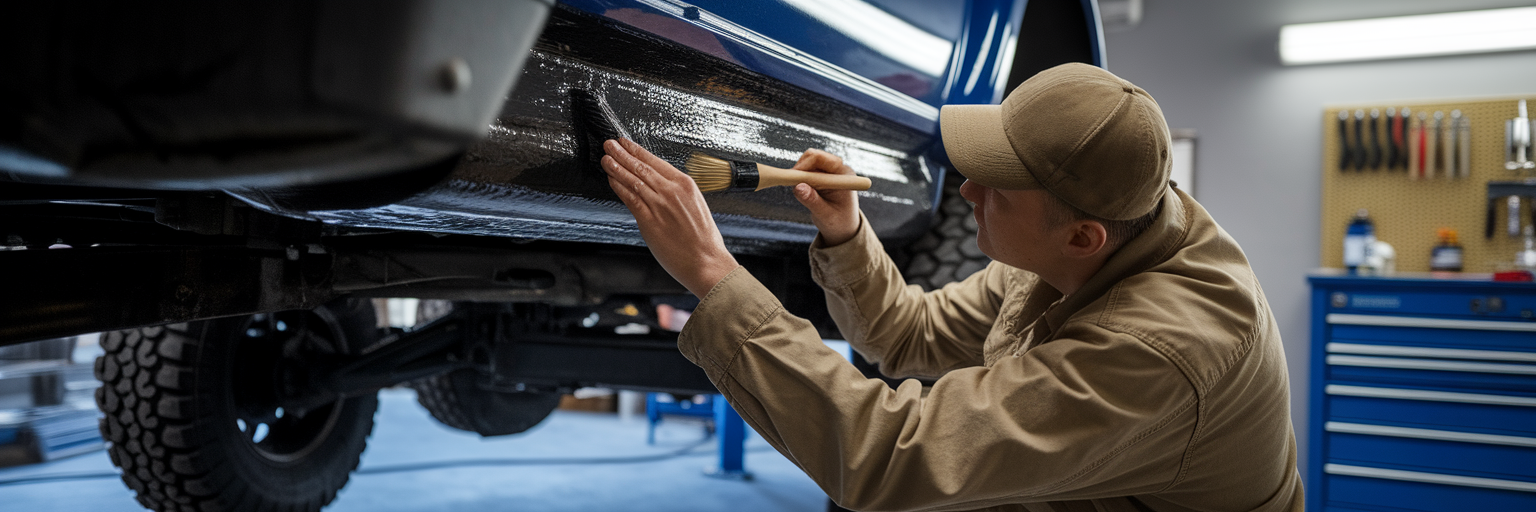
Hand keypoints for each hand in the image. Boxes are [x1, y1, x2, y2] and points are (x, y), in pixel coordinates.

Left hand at [601, 139, 738, 297]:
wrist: (706, 260)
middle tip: (609, 144)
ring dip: (617, 167)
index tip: (626, 143)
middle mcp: (672, 190)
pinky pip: (630, 198)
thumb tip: (660, 187)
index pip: (655, 161)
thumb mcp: (695, 206)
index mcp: (686, 184)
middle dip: (623, 154)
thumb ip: (678, 194)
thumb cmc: (703, 239)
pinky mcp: (650, 220)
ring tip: (606, 158)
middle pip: (642, 167)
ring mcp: (660, 204)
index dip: (637, 151)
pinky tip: (611, 179)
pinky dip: (619, 186)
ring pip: (634, 180)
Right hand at [790, 149, 860, 245]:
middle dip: (800, 169)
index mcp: (844, 175)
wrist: (843, 228)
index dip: (806, 163)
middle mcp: (837, 170)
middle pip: (813, 157)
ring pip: (807, 163)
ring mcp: (828, 172)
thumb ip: (812, 201)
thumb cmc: (840, 223)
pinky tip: (801, 192)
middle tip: (790, 184)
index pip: (824, 159)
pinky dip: (799, 179)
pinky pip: (805, 172)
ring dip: (799, 175)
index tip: (793, 175)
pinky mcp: (820, 177)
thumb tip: (797, 187)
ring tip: (800, 193)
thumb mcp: (826, 215)